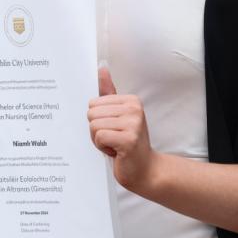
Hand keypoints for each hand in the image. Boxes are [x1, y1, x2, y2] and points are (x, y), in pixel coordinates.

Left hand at [87, 64, 158, 193]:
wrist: (145, 169)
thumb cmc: (128, 143)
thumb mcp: (118, 116)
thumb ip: (109, 92)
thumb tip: (101, 68)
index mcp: (131, 100)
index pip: (93, 103)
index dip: (98, 120)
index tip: (114, 129)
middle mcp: (134, 109)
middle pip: (91, 114)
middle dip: (97, 130)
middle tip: (113, 138)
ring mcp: (133, 124)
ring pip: (93, 126)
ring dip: (99, 140)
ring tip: (115, 144)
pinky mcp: (128, 139)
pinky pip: (99, 137)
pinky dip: (103, 148)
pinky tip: (116, 151)